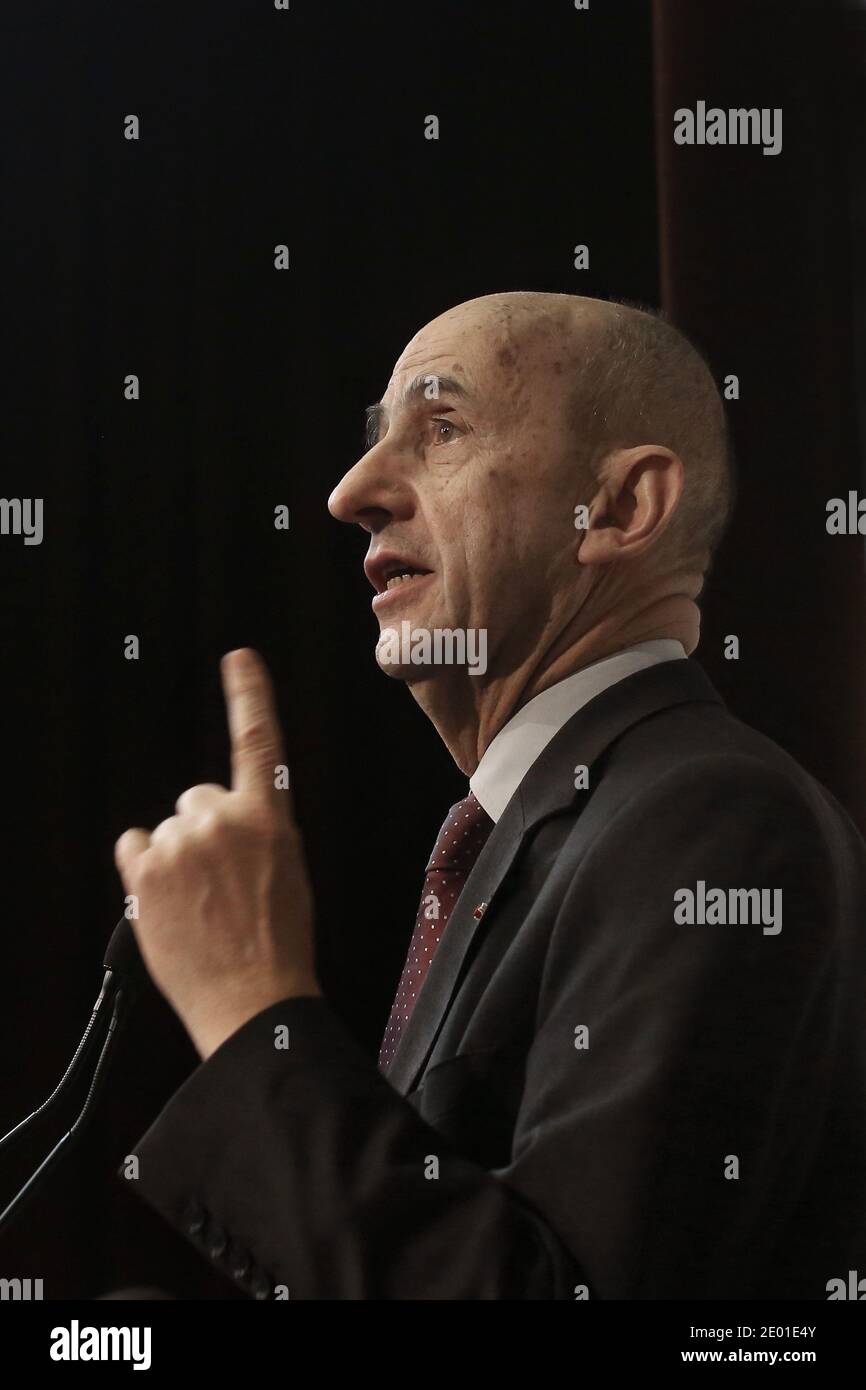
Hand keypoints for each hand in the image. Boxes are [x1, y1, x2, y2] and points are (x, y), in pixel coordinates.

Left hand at [115, 648, 320, 1059]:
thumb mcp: (289, 874)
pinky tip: (168, 902)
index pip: (259, 741)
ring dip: (175, 859)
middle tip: (217, 882)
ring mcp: (182, 842)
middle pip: (197, 798)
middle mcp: (224, 820)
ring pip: (167, 828)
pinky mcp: (146, 869)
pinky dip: (144, 871)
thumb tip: (232, 824)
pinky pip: (135, 847)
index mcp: (270, 818)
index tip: (239, 661)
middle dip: (203, 831)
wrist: (254, 997)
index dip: (249, 695)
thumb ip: (260, 833)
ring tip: (197, 904)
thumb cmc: (277, 945)